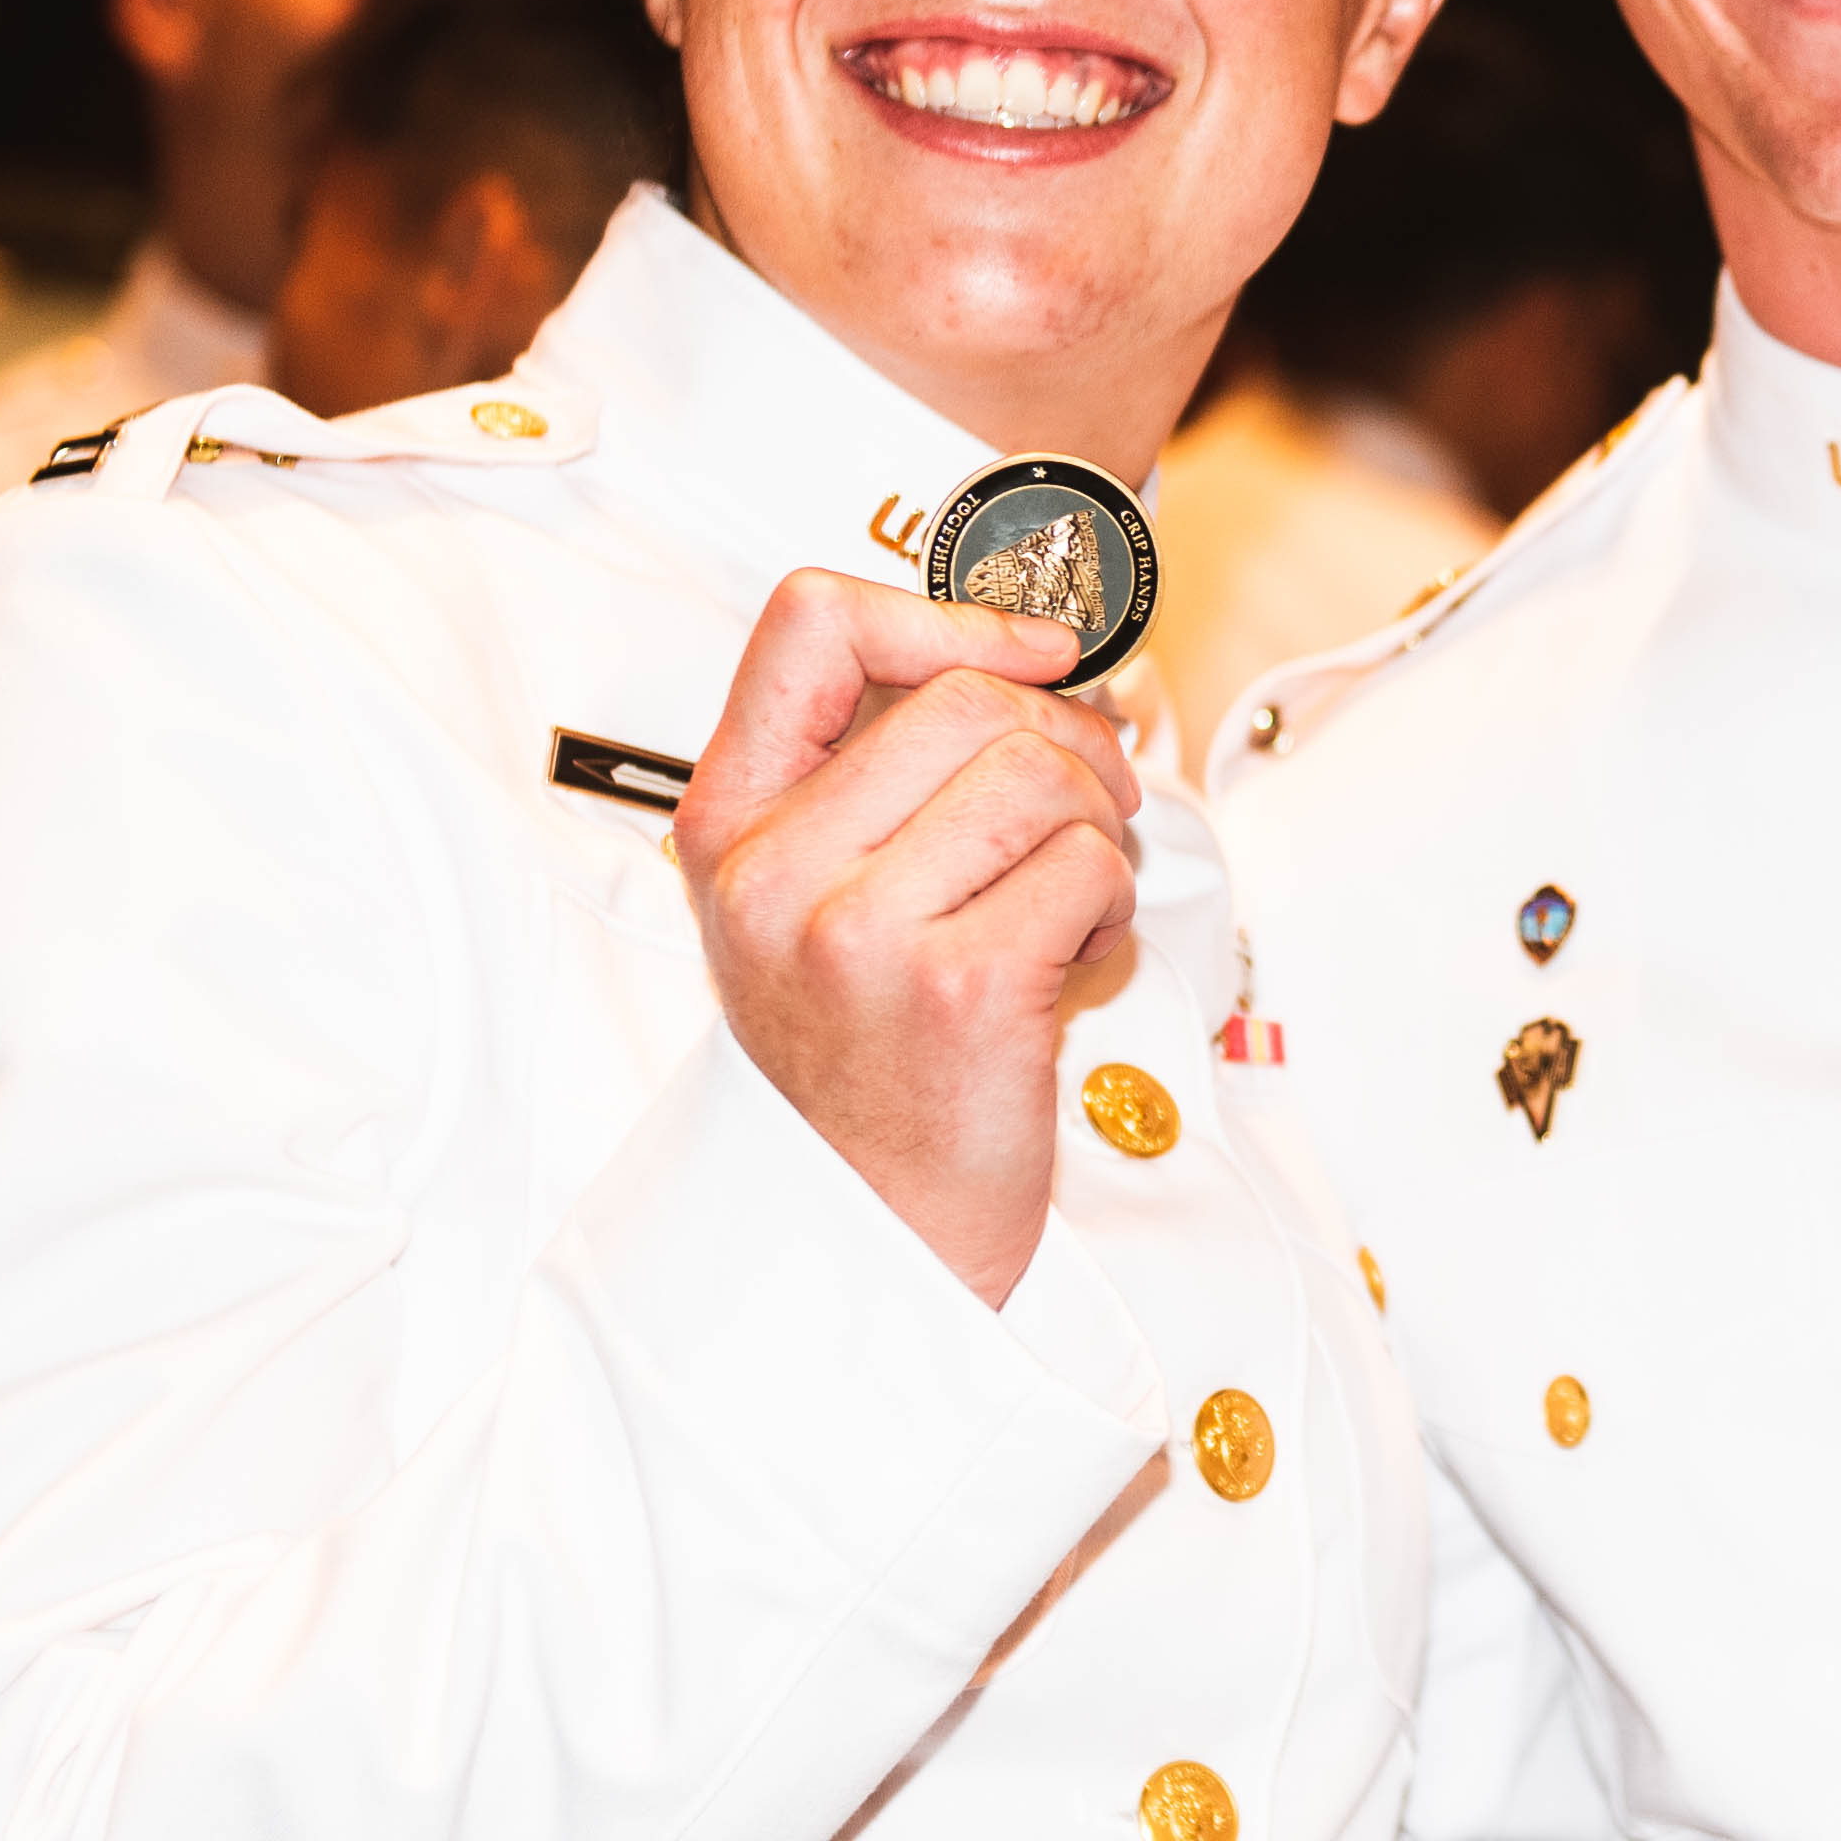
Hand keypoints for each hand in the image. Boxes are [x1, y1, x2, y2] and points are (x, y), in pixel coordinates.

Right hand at [673, 568, 1142, 1305]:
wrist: (874, 1230)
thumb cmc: (870, 1060)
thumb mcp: (820, 898)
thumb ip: (884, 774)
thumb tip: (1032, 650)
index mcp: (730, 824)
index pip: (810, 624)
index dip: (944, 610)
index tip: (1032, 650)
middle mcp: (774, 871)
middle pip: (968, 696)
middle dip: (1067, 742)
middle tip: (1083, 811)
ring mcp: (857, 930)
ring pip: (1043, 776)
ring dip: (1094, 831)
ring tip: (1064, 904)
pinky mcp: (959, 989)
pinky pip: (1088, 869)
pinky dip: (1110, 908)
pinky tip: (1068, 963)